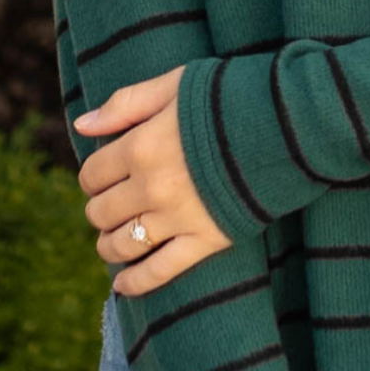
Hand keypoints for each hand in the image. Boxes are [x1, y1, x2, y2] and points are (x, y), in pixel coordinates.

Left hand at [73, 66, 234, 294]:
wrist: (288, 124)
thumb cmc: (229, 97)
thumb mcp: (174, 86)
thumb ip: (125, 104)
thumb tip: (81, 125)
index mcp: (140, 146)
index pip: (92, 174)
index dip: (93, 176)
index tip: (104, 174)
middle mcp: (151, 188)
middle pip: (101, 212)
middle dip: (100, 208)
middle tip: (113, 202)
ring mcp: (177, 218)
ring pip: (122, 244)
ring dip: (110, 244)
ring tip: (114, 238)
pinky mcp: (206, 240)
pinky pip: (160, 271)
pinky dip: (136, 282)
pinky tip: (122, 285)